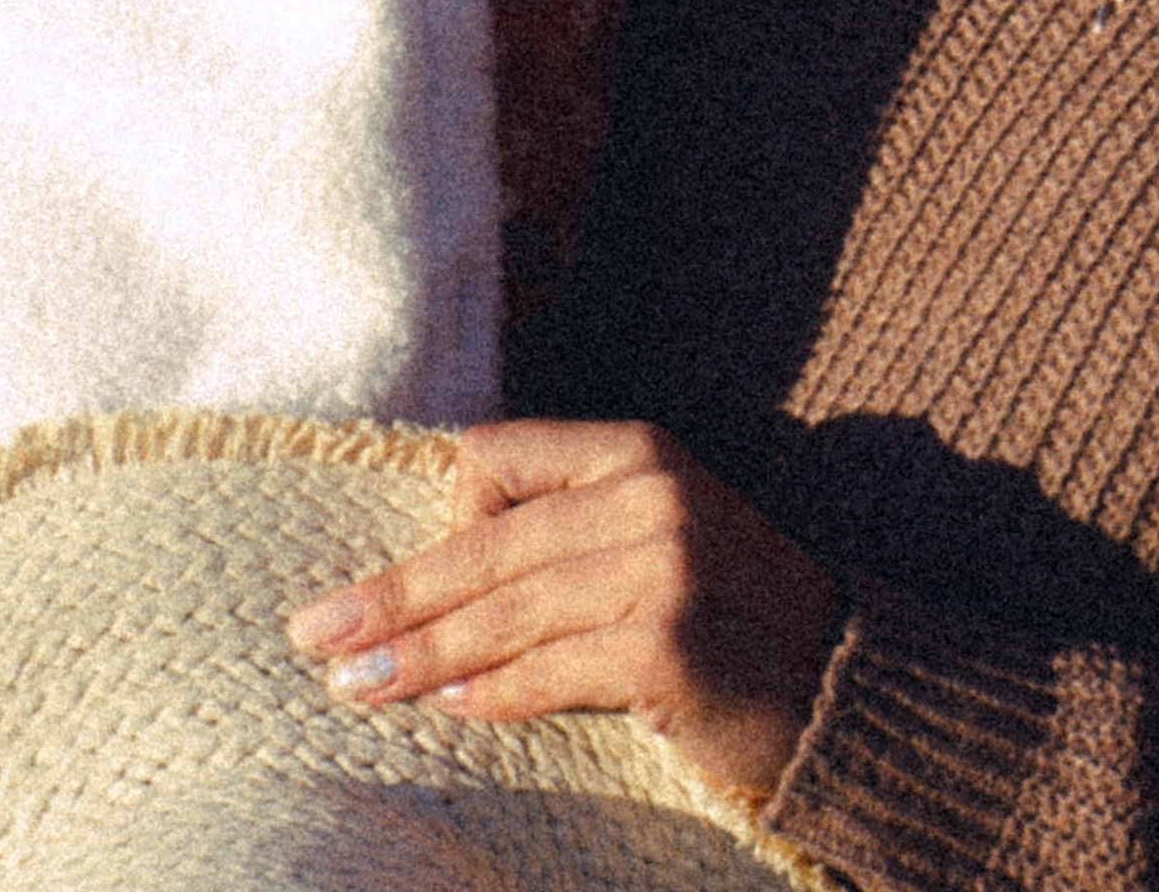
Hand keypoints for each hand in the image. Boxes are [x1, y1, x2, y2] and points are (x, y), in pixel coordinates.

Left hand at [286, 419, 843, 803]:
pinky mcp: (669, 648)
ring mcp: (664, 568)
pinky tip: (449, 709)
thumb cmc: (734, 617)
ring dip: (419, 655)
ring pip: (502, 612)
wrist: (845, 690)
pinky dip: (491, 695)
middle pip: (483, 543)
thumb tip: (436, 564)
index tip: (412, 581)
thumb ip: (568, 529)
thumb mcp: (658, 536)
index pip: (493, 459)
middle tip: (313, 633)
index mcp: (639, 449)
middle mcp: (650, 493)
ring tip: (354, 687)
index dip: (446, 520)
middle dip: (390, 593)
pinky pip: (548, 672)